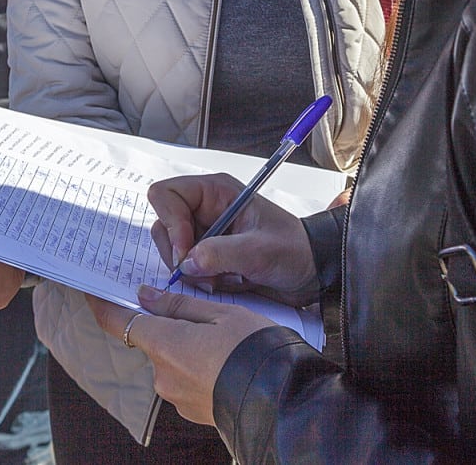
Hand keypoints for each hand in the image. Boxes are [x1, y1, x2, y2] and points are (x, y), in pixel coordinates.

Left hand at [89, 286, 275, 426]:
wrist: (282, 401)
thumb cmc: (254, 349)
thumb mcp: (222, 313)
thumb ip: (180, 305)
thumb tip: (145, 296)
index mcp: (165, 344)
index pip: (119, 322)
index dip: (102, 305)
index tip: (93, 291)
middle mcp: (163, 375)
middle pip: (154, 340)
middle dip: (170, 326)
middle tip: (203, 314)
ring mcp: (176, 397)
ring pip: (172, 360)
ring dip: (188, 347)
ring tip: (225, 340)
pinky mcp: (192, 411)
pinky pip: (187, 380)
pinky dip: (199, 367)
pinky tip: (226, 362)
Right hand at [148, 174, 318, 305]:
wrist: (312, 274)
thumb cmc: (295, 250)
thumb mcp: (260, 251)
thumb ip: (221, 253)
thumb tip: (186, 262)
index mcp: (216, 192)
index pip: (166, 194)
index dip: (170, 223)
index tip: (185, 251)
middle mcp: (205, 209)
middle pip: (163, 225)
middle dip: (178, 253)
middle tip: (201, 272)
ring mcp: (205, 234)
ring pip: (171, 250)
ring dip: (190, 270)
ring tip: (220, 279)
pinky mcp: (208, 256)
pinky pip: (186, 269)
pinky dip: (199, 281)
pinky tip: (225, 283)